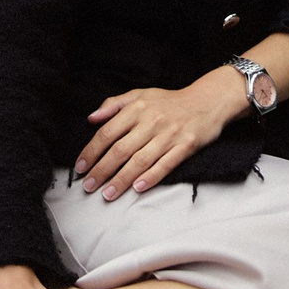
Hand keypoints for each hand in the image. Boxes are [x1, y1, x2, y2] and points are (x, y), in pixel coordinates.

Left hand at [77, 74, 238, 199]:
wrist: (208, 101)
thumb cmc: (169, 101)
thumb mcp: (140, 94)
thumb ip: (114, 104)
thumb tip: (91, 118)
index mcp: (137, 108)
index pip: (108, 132)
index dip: (92, 151)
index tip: (81, 167)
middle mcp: (151, 121)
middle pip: (121, 150)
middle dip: (102, 170)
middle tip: (88, 186)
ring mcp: (169, 135)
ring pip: (140, 161)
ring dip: (121, 179)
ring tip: (107, 193)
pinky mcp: (185, 146)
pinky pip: (165, 164)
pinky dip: (151, 177)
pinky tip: (137, 188)